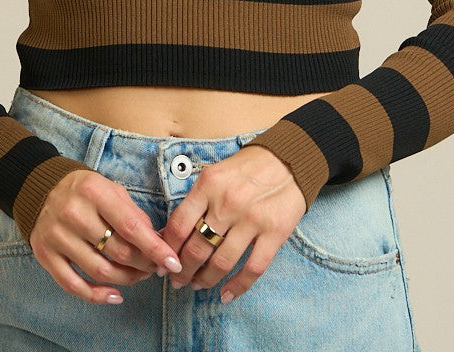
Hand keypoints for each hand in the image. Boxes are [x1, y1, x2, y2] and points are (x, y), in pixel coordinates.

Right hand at [29, 168, 183, 304]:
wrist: (40, 187)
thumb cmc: (85, 191)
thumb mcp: (111, 189)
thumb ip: (133, 214)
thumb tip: (158, 242)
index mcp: (95, 193)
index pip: (131, 227)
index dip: (155, 248)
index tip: (173, 263)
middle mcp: (75, 214)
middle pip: (118, 252)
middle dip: (144, 265)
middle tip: (155, 267)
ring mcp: (58, 237)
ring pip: (100, 271)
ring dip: (126, 279)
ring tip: (139, 276)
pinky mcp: (46, 255)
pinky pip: (73, 285)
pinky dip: (97, 296)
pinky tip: (115, 295)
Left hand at [158, 146, 306, 302]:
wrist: (289, 160)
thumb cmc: (247, 168)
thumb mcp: (215, 173)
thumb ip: (196, 201)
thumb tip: (171, 234)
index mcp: (209, 184)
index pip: (179, 226)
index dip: (167, 250)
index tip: (164, 263)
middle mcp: (228, 202)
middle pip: (197, 248)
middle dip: (183, 271)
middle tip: (178, 280)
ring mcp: (252, 219)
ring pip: (221, 263)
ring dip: (205, 280)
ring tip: (198, 285)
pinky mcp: (275, 232)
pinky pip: (252, 269)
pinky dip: (237, 287)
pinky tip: (226, 295)